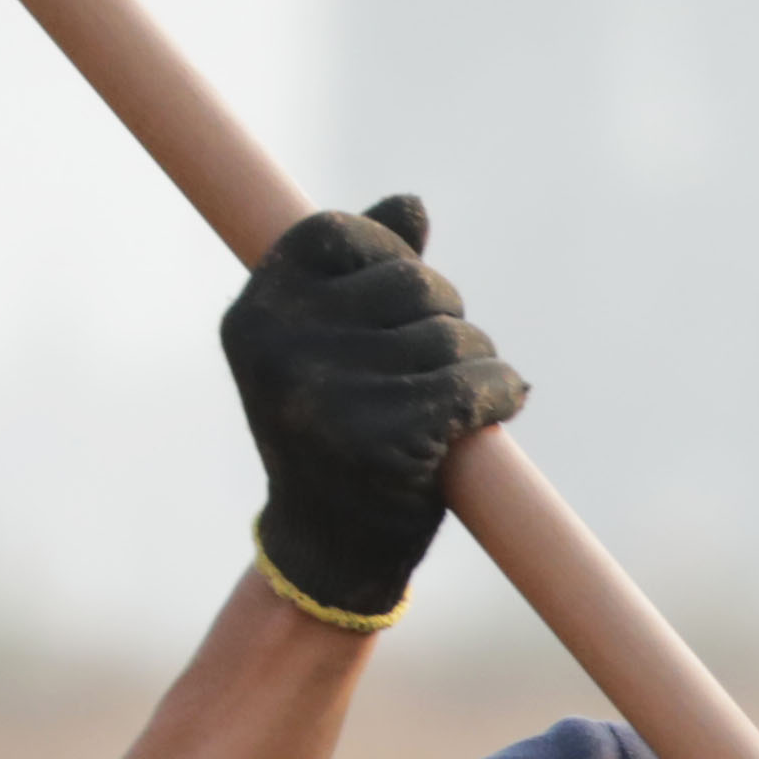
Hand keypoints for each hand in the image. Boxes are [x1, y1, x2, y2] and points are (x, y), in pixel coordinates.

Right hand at [222, 196, 526, 624]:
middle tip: (439, 363)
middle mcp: (279, 347)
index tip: (408, 299)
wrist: (330, 550)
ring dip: (476, 362)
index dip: (391, 253)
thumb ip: (361, 272)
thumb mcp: (325, 345)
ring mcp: (326, 395)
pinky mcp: (382, 440)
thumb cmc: (336, 435)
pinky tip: (498, 409)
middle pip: (412, 283)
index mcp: (256, 313)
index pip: (339, 232)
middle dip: (446, 316)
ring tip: (456, 400)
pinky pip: (475, 384)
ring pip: (452, 335)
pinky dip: (501, 393)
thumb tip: (413, 207)